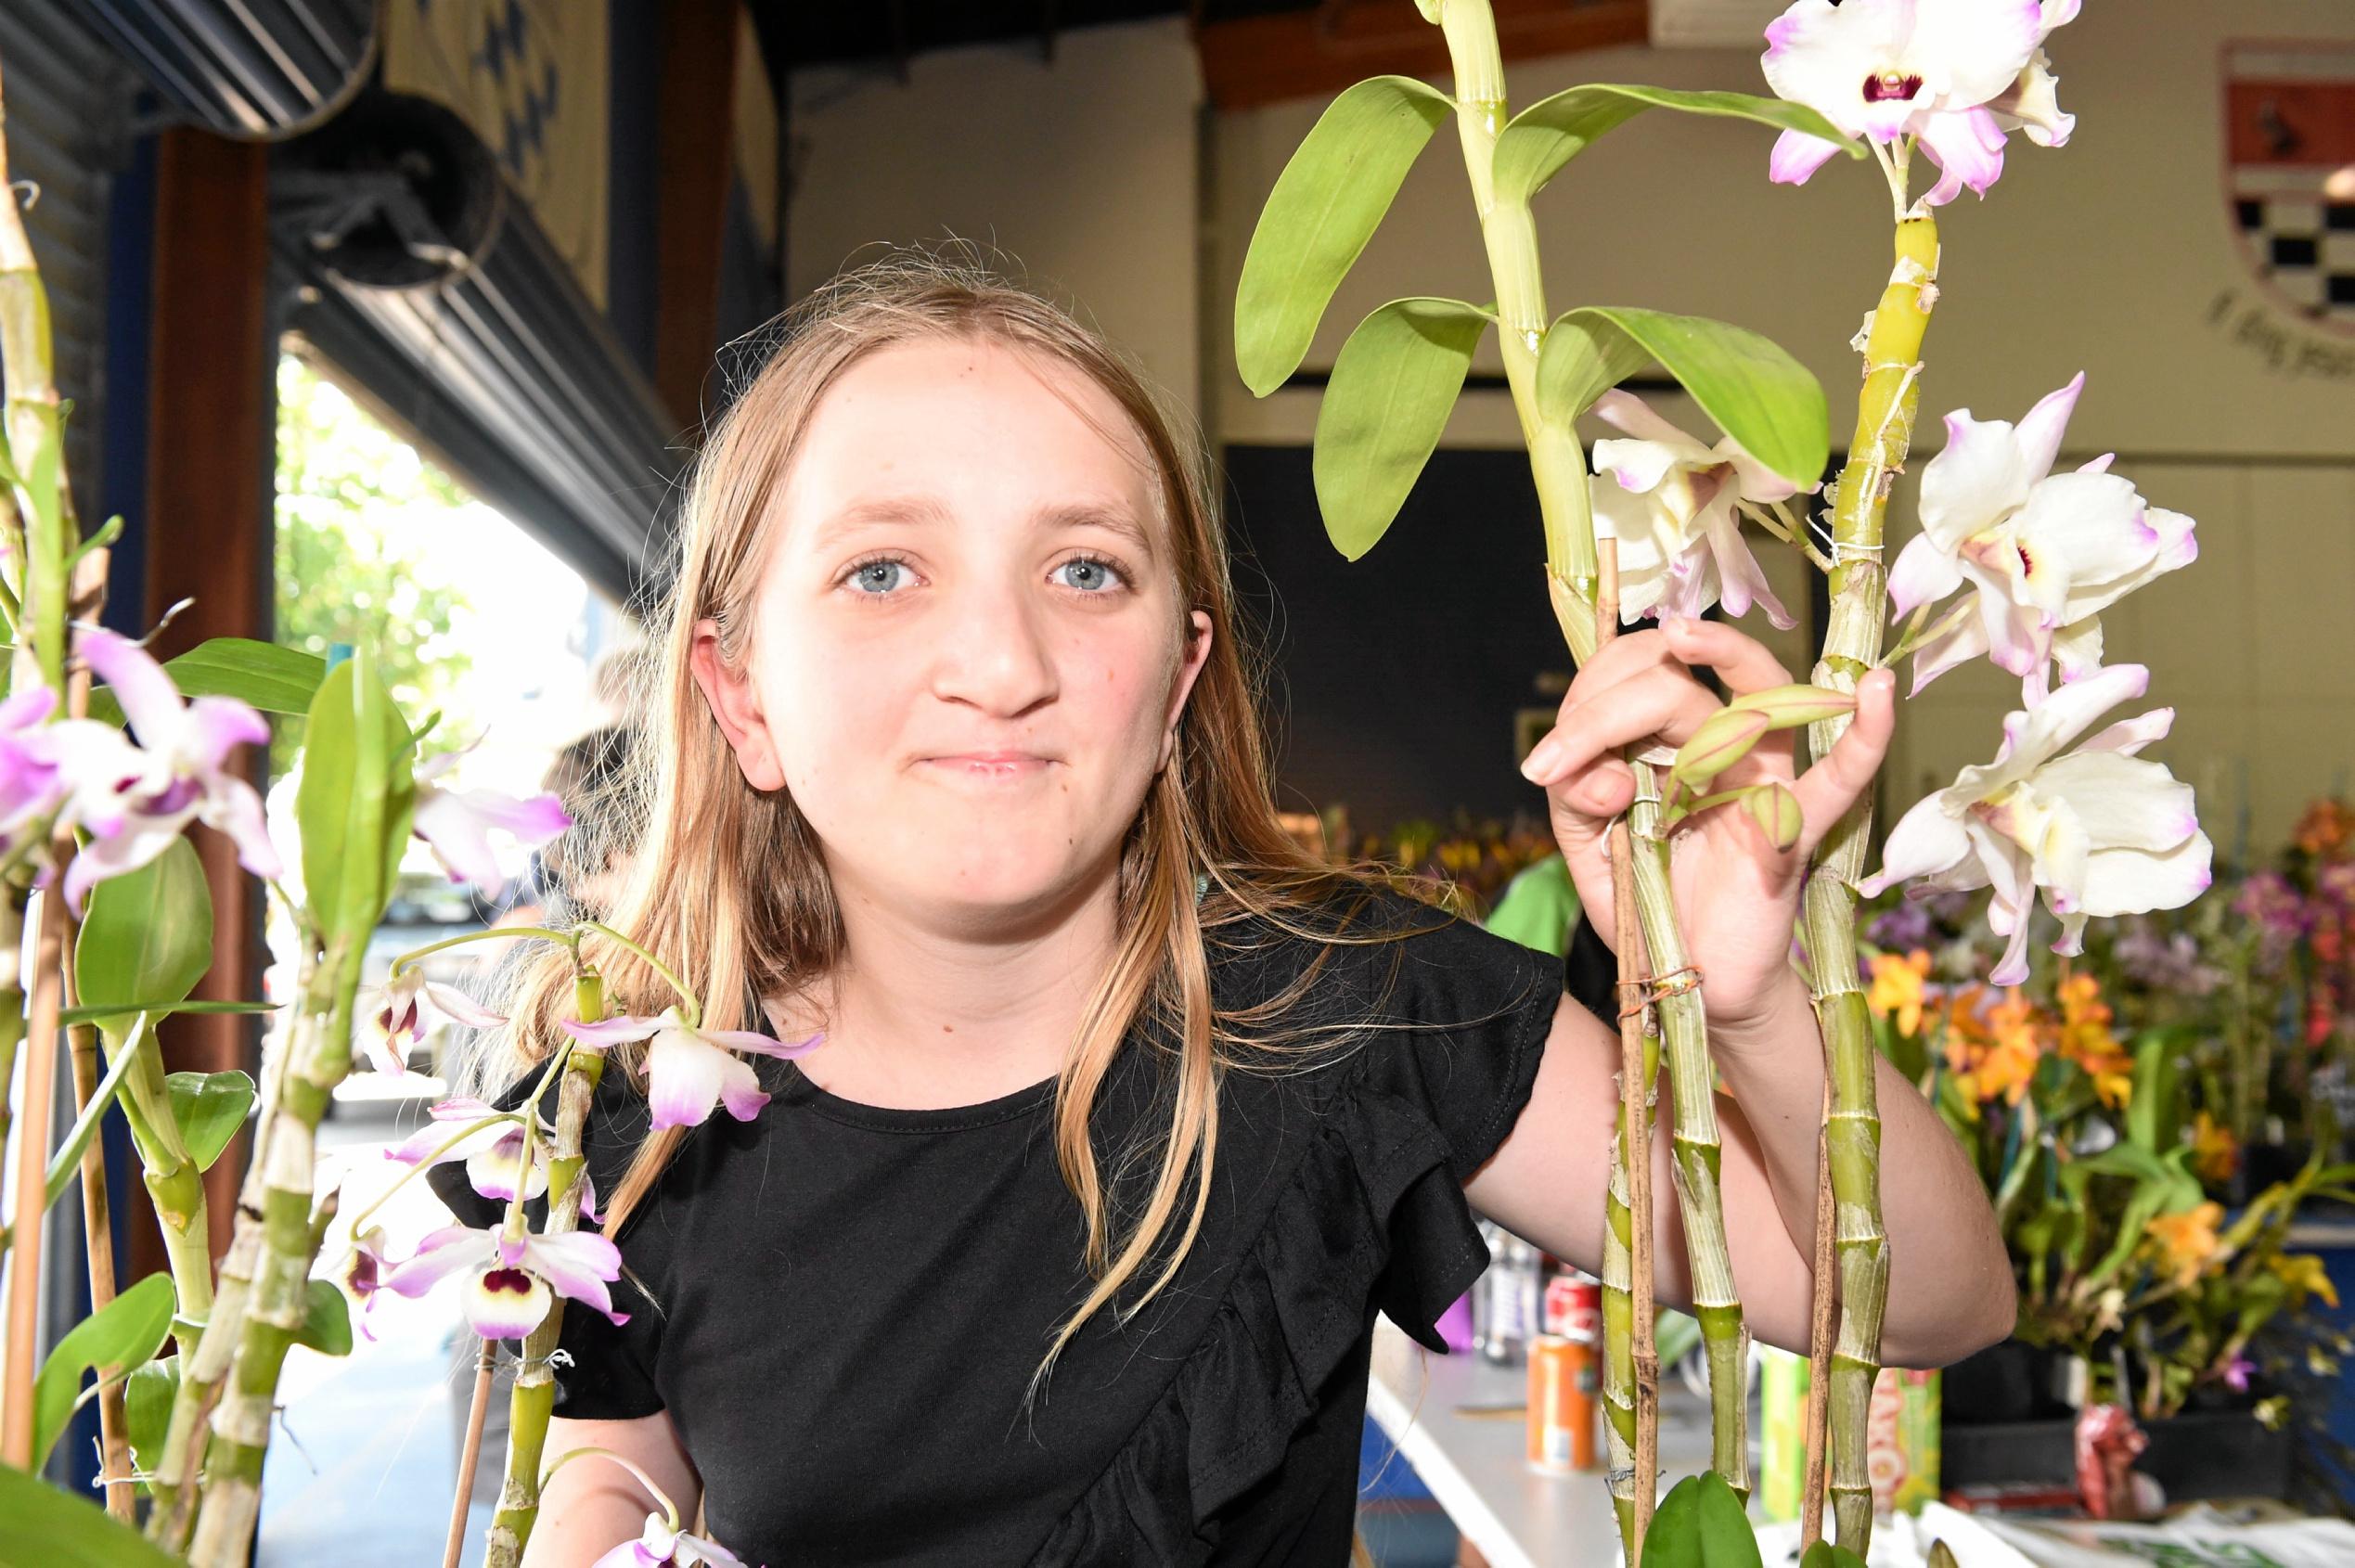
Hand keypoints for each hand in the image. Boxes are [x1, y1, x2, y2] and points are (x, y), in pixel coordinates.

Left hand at [1520, 617, 1895, 1033]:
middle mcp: (1717, 744)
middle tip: (1553, 763)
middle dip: (1605, 711)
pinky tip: (1875, 692)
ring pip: (1755, 692)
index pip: (1629, 681)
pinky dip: (1865, 737)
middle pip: (1674, 685)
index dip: (1582, 706)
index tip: (1542, 766)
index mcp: (1664, 740)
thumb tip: (1606, 774)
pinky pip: (1839, 780)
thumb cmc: (1647, 903)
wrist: (1688, 980)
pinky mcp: (1794, 827)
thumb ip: (1579, 801)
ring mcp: (1763, 778)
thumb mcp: (1590, 849)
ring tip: (1681, 635)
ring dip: (1723, 652)